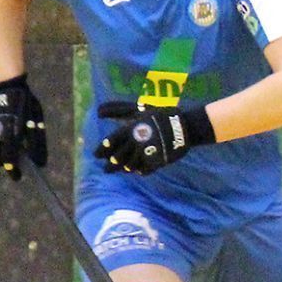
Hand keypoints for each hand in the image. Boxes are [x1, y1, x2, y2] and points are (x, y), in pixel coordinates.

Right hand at [0, 75, 45, 178]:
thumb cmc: (26, 105)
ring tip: (8, 150)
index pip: (9, 159)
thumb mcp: (36, 123)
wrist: (7, 87)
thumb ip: (37, 144)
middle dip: (7, 161)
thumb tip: (41, 163)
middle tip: (15, 164)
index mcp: (9, 134)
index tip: (18, 177)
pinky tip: (0, 139)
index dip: (14, 170)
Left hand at [94, 101, 213, 174]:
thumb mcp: (138, 110)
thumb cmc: (159, 116)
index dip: (102, 150)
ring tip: (122, 170)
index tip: (96, 155)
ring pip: (130, 165)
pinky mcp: (158, 161)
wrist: (185, 126)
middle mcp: (136, 142)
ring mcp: (147, 152)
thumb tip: (98, 111)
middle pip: (118, 157)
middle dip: (111, 165)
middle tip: (106, 170)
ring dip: (124, 169)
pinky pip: (145, 170)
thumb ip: (118, 110)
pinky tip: (137, 171)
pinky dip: (140, 171)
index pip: (110, 142)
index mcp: (130, 129)